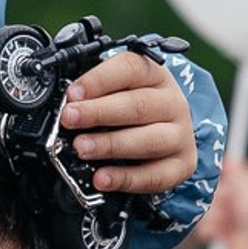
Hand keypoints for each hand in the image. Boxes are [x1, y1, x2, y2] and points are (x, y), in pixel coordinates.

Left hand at [61, 51, 196, 194]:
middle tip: (69, 119)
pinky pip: (154, 175)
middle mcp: (172, 103)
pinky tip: (101, 179)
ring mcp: (179, 135)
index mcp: (155, 76)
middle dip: (99, 112)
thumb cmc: (134, 113)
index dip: (99, 80)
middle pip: (138, 105)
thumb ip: (96, 96)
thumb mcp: (118, 94)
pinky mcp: (181, 165)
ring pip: (148, 139)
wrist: (169, 139)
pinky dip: (125, 179)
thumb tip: (66, 106)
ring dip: (111, 144)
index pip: (131, 69)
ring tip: (82, 148)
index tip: (72, 94)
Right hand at [200, 152, 247, 248]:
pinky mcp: (218, 235)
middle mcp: (232, 201)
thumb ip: (236, 171)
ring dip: (212, 216)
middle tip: (224, 202)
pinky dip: (209, 229)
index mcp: (242, 186)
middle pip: (207, 193)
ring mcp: (224, 218)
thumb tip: (228, 157)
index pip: (221, 175)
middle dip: (212, 198)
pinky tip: (219, 232)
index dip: (212, 176)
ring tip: (225, 221)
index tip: (206, 175)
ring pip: (203, 211)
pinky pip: (202, 228)